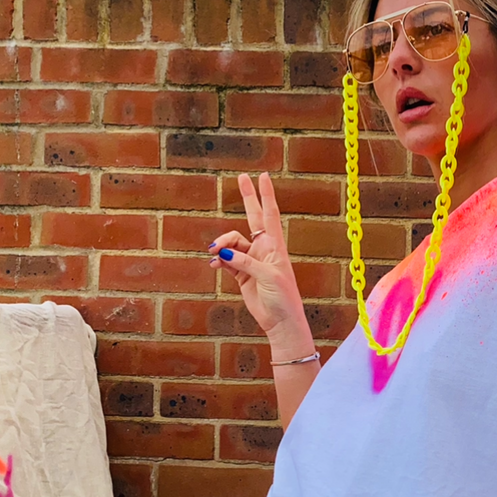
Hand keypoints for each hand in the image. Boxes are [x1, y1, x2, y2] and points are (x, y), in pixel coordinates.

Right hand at [209, 173, 311, 348]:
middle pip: (252, 217)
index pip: (270, 214)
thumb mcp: (267, 277)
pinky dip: (219, 260)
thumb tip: (223, 253)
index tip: (263, 176)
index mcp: (275, 245)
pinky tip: (215, 265)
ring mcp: (251, 259)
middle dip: (247, 198)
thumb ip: (245, 262)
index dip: (266, 195)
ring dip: (221, 246)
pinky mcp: (241, 273)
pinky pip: (226, 260)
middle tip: (242, 177)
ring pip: (231, 243)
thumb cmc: (282, 297)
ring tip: (214, 255)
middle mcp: (263, 248)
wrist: (280, 321)